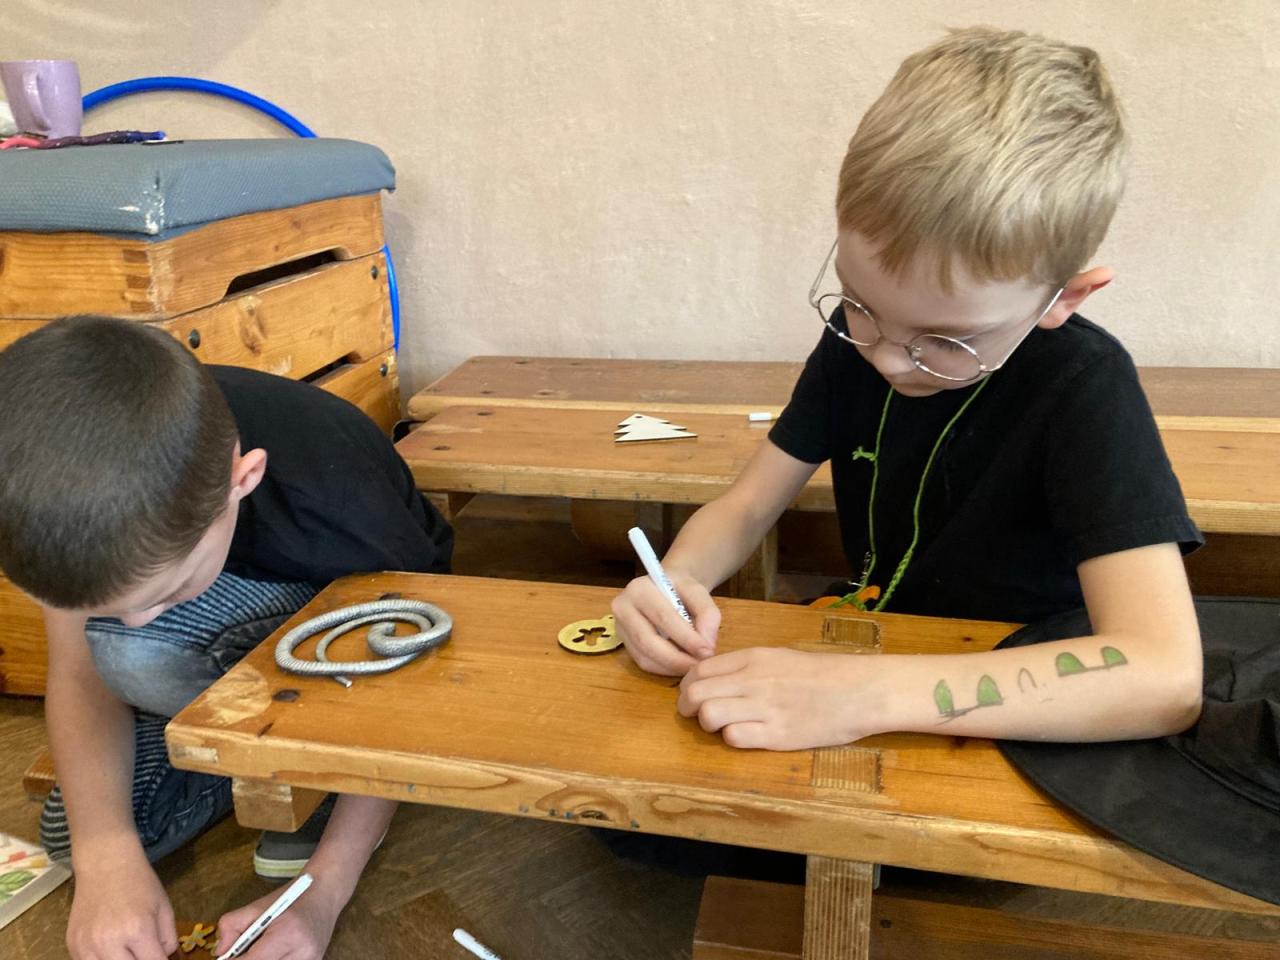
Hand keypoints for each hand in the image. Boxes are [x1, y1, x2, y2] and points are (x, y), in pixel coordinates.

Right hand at [66, 849, 175, 959]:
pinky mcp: (72, 946)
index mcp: (138, 930)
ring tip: (126, 952)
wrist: (105, 863)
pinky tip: (109, 951)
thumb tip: (164, 959)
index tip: (159, 956)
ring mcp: (86, 946)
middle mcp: (109, 942)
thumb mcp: (164, 907)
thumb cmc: (139, 883)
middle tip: (143, 952)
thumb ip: (168, 939)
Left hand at [216, 878, 342, 959]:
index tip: (226, 959)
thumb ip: (231, 926)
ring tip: (259, 951)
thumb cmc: (291, 899)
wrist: (326, 894)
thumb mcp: (257, 906)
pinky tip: (272, 954)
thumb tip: (220, 953)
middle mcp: (303, 953)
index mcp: (288, 933)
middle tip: (240, 956)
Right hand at [612, 572, 720, 675]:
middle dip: (676, 658)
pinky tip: (680, 665)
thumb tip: (706, 645)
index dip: (686, 638)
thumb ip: (707, 613)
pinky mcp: (624, 643)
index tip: (707, 652)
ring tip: (693, 666)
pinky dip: (665, 669)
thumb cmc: (680, 589)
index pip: (663, 617)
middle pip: (647, 640)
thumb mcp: (698, 591)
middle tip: (698, 666)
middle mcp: (623, 607)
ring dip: (671, 667)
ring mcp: (620, 627)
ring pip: (644, 656)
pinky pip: (643, 662)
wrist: (664, 587)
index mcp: (640, 589)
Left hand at [677, 647, 885, 749]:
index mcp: (752, 657)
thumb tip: (713, 679)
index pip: (698, 670)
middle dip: (688, 708)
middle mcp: (753, 679)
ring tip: (722, 727)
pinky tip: (745, 736)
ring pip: (708, 715)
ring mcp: (765, 707)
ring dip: (708, 725)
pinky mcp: (777, 734)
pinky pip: (734, 737)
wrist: (860, 690)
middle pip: (695, 693)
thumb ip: (745, 666)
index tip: (693, 696)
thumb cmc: (822, 674)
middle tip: (698, 716)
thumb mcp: (779, 657)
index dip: (687, 687)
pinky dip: (732, 738)